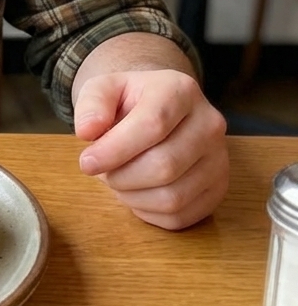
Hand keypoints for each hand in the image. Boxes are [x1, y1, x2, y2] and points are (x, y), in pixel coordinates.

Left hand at [74, 69, 228, 229]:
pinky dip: (148, 212)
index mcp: (180, 90)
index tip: (86, 162)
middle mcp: (209, 123)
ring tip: (116, 179)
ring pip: (173, 197)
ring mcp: (220, 159)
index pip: (153, 125)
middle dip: (121, 176)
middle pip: (165, 166)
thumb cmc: (128, 100)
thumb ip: (92, 104)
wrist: (160, 109)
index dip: (115, 150)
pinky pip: (181, 216)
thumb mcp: (103, 88)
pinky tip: (134, 192)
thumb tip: (86, 131)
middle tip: (101, 171)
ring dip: (132, 196)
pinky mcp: (219, 189)